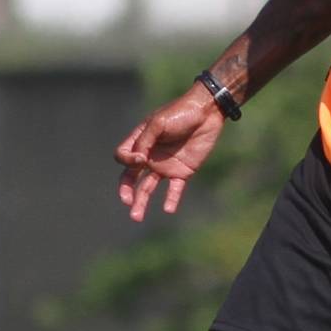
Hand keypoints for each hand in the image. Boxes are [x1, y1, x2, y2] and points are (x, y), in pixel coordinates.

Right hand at [114, 86, 228, 222]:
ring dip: (141, 202)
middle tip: (126, 202)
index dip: (127, 161)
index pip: (123, 157)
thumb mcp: (158, 123)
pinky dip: (170, 199)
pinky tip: (168, 209)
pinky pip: (173, 190)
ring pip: (148, 188)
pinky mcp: (182, 172)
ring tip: (136, 217)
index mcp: (140, 142)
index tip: (142, 158)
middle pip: (130, 177)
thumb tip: (137, 161)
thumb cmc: (180, 113)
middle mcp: (149, 156)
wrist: (206, 113)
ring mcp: (165, 165)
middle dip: (126, 190)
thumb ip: (145, 141)